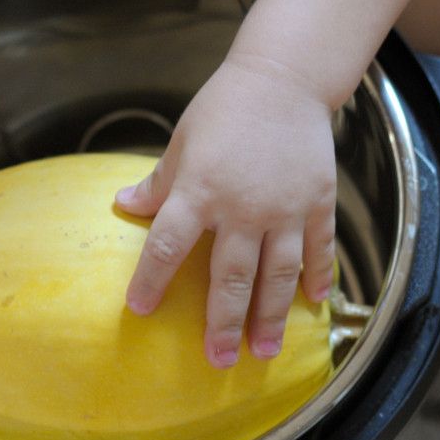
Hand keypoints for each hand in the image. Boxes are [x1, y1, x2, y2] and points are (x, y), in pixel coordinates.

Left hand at [115, 55, 336, 368]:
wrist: (283, 79)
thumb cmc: (223, 108)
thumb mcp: (181, 143)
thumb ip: (157, 183)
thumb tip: (122, 207)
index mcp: (199, 190)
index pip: (167, 246)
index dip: (151, 281)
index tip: (140, 310)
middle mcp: (241, 206)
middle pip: (230, 277)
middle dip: (223, 323)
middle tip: (219, 360)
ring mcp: (284, 207)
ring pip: (277, 274)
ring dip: (270, 316)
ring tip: (265, 351)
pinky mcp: (316, 201)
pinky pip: (317, 249)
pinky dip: (316, 278)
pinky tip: (311, 305)